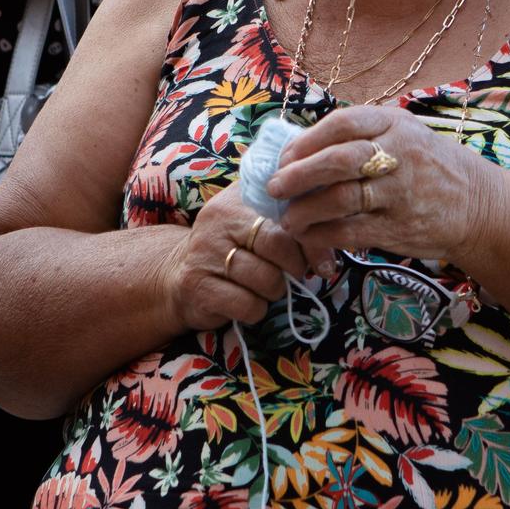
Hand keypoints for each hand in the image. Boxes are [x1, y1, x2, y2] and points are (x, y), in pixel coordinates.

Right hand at [159, 183, 313, 332]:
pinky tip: (245, 301)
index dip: (310, 240)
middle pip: (277, 244)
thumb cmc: (230, 247)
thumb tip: (332, 231)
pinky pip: (248, 305)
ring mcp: (205, 253)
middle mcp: (218, 221)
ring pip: (266, 279)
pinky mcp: (198, 286)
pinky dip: (255, 310)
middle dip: (294, 267)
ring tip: (264, 286)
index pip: (286, 213)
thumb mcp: (253, 220)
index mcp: (237, 198)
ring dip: (274, 291)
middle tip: (293, 274)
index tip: (322, 260)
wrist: (177, 275)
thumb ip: (288, 216)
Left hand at [268, 105, 498, 265]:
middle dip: (299, 174)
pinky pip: (352, 231)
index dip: (307, 141)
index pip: (343, 124)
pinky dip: (324, 234)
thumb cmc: (429, 166)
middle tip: (274, 187)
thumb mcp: (404, 134)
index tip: (285, 156)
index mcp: (395, 124)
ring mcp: (401, 192)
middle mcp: (399, 154)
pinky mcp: (399, 227)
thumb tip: (299, 149)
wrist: (478, 205)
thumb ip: (362, 136)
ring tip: (288, 217)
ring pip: (342, 199)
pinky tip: (309, 235)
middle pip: (339, 160)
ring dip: (306, 210)